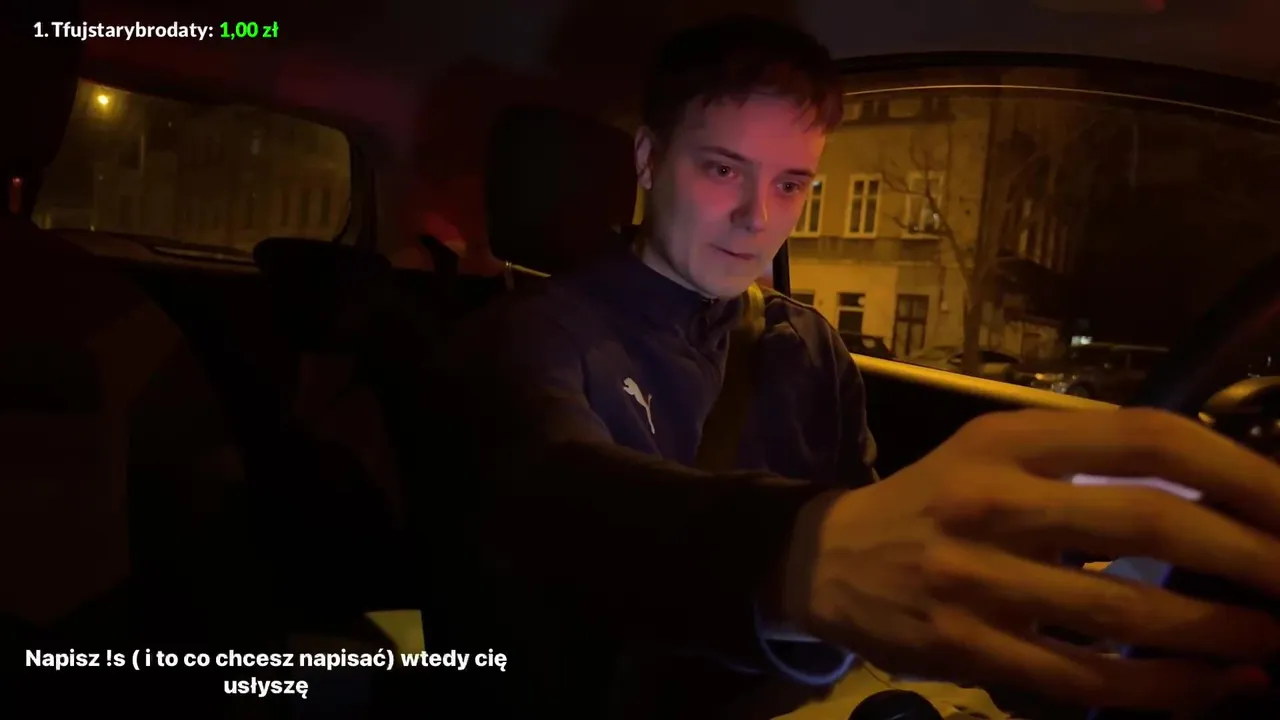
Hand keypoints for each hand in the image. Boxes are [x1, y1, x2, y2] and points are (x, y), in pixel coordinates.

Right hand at [779, 408, 1279, 710]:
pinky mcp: (965, 647)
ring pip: (1122, 614)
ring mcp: (974, 579)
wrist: (829, 558)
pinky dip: (1159, 687)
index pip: (1144, 439)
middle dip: (1249, 556)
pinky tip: (1210, 686)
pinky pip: (1081, 676)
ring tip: (1275, 639)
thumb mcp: (996, 450)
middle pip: (1147, 523)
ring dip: (1218, 632)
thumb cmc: (934, 499)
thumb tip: (1216, 489)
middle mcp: (991, 501)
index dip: (1236, 471)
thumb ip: (1086, 458)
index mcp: (1008, 440)